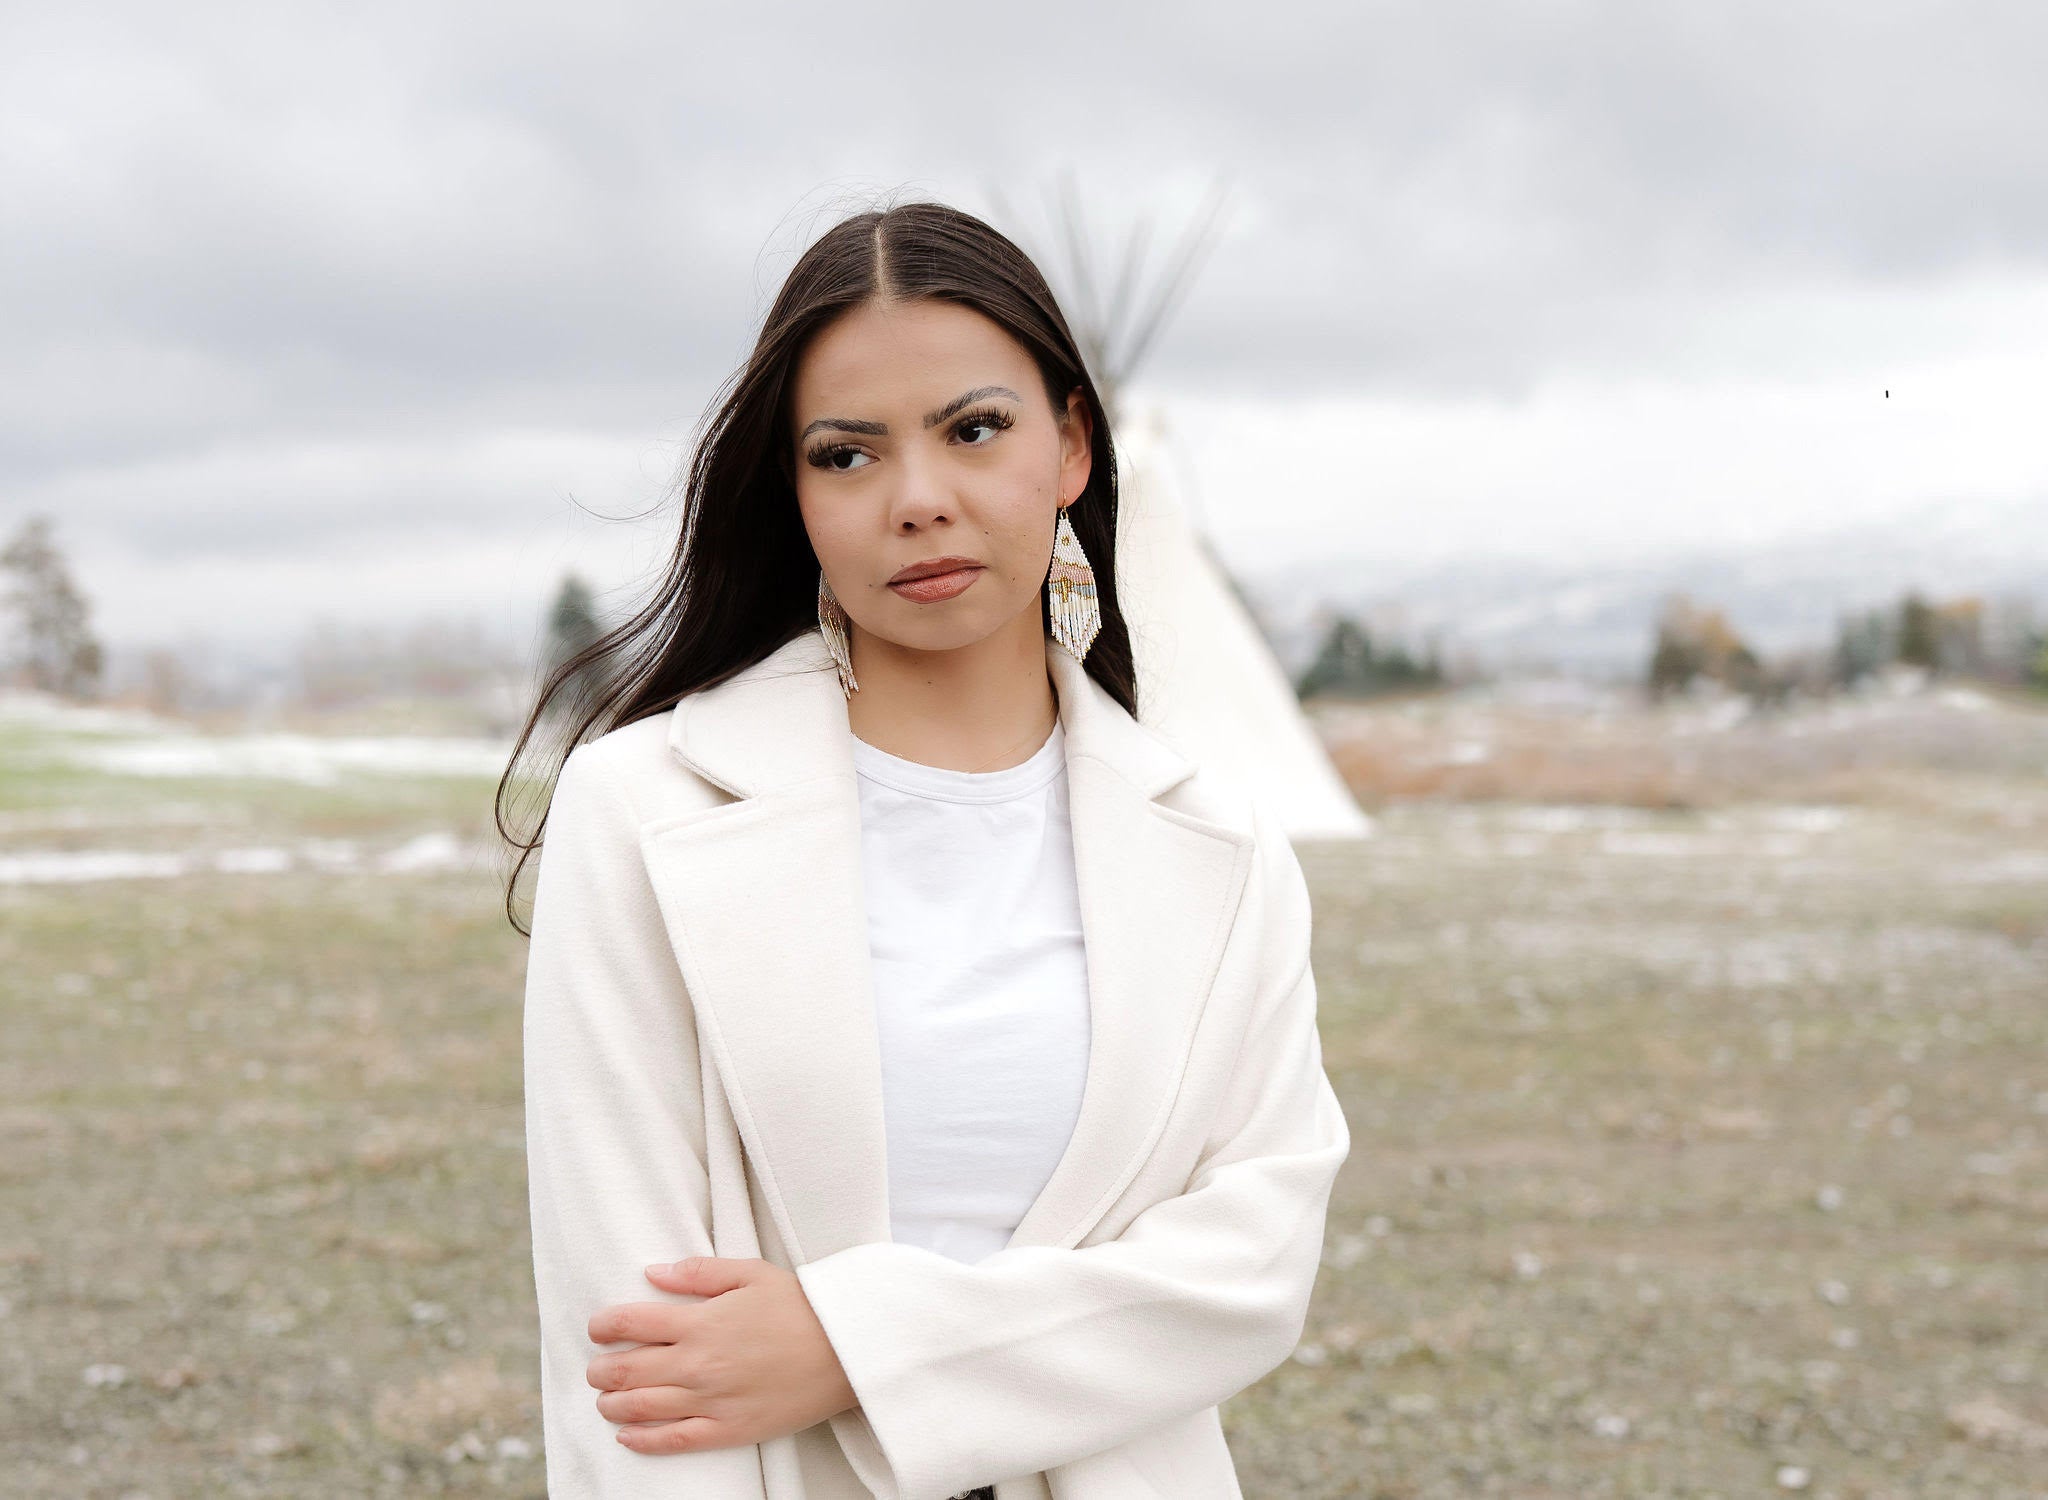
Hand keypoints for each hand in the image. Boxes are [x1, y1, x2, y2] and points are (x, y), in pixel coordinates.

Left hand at [585, 1256, 858, 1453]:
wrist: (846, 1349)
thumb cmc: (802, 1306)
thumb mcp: (752, 1274)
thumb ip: (698, 1273)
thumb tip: (653, 1273)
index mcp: (701, 1321)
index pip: (631, 1322)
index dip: (604, 1325)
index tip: (598, 1327)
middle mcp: (698, 1363)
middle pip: (627, 1369)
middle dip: (601, 1368)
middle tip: (596, 1366)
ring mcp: (711, 1400)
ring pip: (642, 1407)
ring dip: (613, 1403)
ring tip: (604, 1398)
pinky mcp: (729, 1430)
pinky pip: (674, 1440)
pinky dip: (643, 1440)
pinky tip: (627, 1436)